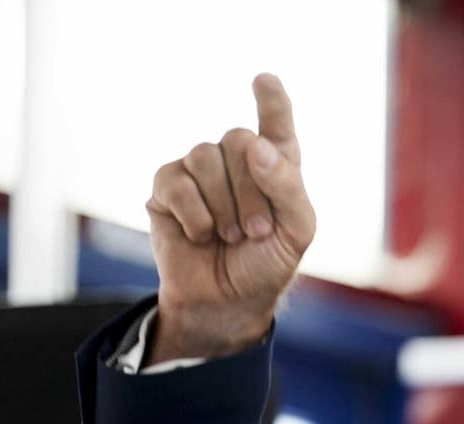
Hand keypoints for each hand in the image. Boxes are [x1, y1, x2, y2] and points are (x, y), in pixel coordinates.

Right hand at [145, 73, 315, 363]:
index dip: (271, 101)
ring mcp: (198, 170)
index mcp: (276, 166)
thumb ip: (287, 186)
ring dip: (223, 206)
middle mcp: (237, 160)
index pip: (276, 124)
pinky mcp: (166, 187)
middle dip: (252, 191)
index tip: (263, 79)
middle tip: (256, 232)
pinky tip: (201, 235)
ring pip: (205, 156)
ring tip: (230, 236)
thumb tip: (255, 145)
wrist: (227, 303)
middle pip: (240, 139)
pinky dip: (194, 215)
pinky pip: (176, 181)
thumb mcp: (297, 231)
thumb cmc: (267, 266)